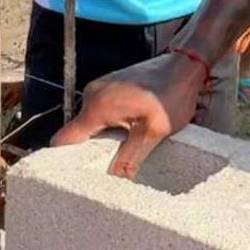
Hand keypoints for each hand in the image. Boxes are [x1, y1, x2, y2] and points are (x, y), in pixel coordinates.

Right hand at [51, 51, 206, 177]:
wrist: (186, 65)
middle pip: (78, 133)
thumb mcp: (154, 132)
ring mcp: (101, 87)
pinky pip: (102, 110)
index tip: (75, 178)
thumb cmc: (172, 95)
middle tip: (106, 166)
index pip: (63, 140)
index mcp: (97, 107)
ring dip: (104, 136)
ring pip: (92, 122)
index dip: (63, 162)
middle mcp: (93, 94)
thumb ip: (130, 159)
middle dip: (89, 151)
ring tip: (122, 147)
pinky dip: (111, 122)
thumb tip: (114, 184)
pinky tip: (129, 130)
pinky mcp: (111, 84)